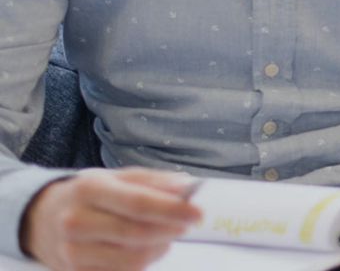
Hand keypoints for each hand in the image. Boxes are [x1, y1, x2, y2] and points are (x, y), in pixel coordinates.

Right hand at [19, 168, 200, 270]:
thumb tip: (186, 186)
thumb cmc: (89, 194)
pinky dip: (143, 262)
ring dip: (159, 248)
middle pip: (137, 234)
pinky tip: (145, 248)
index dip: (172, 210)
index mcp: (89, 189)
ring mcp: (72, 252)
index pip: (138, 203)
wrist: (41, 218)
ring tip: (166, 235)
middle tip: (187, 223)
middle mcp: (76, 221)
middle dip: (170, 230)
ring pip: (133, 260)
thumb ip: (153, 180)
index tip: (198, 212)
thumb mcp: (117, 177)